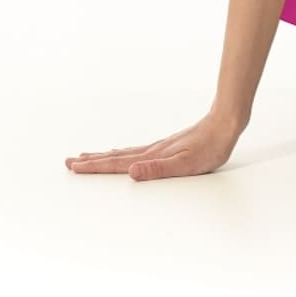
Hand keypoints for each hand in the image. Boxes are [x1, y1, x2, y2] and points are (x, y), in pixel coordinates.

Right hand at [65, 111, 242, 180]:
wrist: (225, 124)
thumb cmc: (209, 148)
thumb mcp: (185, 165)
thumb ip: (158, 169)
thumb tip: (130, 172)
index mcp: (152, 156)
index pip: (118, 163)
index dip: (95, 166)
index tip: (74, 166)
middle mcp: (152, 150)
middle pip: (116, 156)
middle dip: (92, 161)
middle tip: (70, 162)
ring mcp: (159, 147)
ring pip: (125, 153)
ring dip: (104, 156)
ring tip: (88, 156)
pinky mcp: (168, 146)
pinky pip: (137, 151)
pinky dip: (123, 153)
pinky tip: (125, 155)